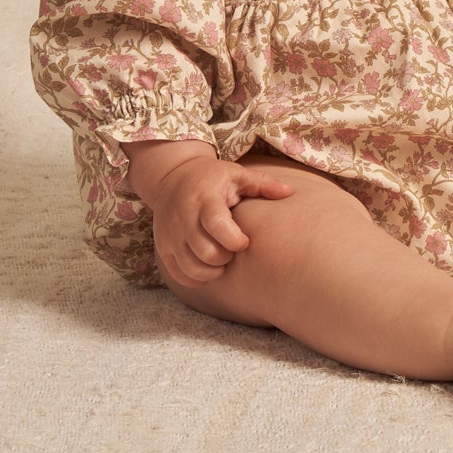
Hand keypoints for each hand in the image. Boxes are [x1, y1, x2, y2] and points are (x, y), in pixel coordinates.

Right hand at [141, 146, 295, 288]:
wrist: (172, 177)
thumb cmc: (211, 178)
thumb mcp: (236, 174)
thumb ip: (262, 184)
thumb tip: (289, 192)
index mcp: (204, 199)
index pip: (216, 225)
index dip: (235, 240)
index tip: (244, 240)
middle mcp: (182, 218)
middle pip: (206, 253)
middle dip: (226, 258)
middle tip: (232, 249)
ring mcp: (169, 235)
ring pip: (192, 268)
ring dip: (212, 271)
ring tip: (221, 258)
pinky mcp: (163, 248)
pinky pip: (180, 275)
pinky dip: (196, 278)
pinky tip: (207, 266)